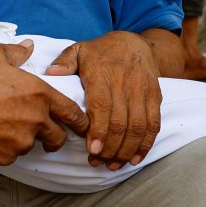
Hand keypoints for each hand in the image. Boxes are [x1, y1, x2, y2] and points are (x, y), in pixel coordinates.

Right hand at [0, 40, 88, 165]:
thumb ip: (15, 51)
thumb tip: (28, 46)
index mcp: (39, 94)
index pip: (73, 112)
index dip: (80, 120)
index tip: (82, 124)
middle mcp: (35, 120)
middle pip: (57, 136)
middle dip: (55, 136)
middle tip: (47, 134)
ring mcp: (20, 142)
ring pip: (32, 145)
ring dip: (26, 139)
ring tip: (6, 128)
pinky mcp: (4, 157)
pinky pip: (12, 154)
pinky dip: (6, 147)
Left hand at [45, 31, 161, 170]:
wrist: (135, 42)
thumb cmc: (101, 51)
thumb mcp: (79, 50)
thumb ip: (64, 62)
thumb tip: (50, 74)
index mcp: (102, 72)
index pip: (102, 105)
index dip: (98, 130)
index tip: (91, 149)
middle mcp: (124, 82)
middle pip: (120, 121)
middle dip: (110, 147)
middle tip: (98, 162)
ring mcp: (142, 90)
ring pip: (138, 126)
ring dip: (126, 150)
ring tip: (113, 164)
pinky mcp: (155, 96)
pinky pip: (153, 123)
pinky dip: (145, 144)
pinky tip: (134, 158)